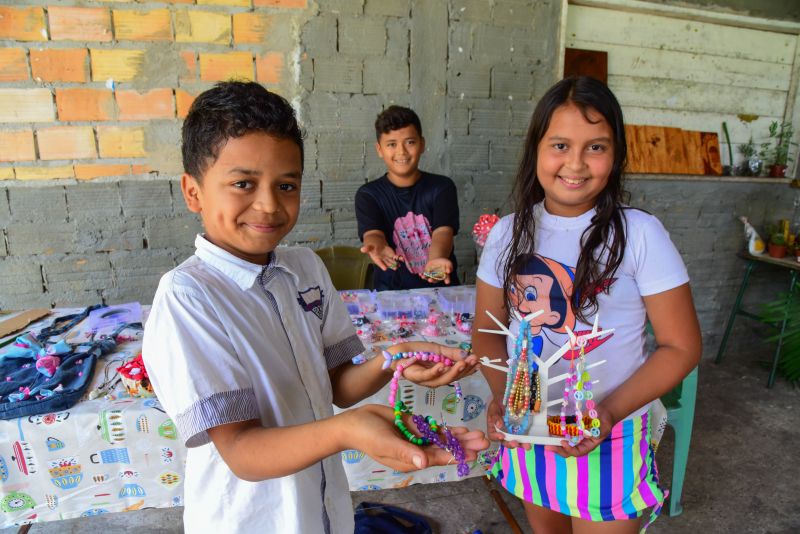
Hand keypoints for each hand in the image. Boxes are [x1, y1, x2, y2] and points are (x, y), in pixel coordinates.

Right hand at [349, 404, 489, 471]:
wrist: (354, 422)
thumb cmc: (366, 435)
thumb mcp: (385, 443)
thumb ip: (405, 452)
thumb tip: (423, 463)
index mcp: (410, 461)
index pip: (437, 458)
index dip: (455, 455)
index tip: (473, 454)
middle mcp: (417, 452)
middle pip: (445, 449)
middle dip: (465, 445)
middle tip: (486, 440)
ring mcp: (417, 439)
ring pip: (443, 439)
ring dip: (461, 437)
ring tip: (480, 434)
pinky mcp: (415, 427)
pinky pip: (435, 430)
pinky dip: (448, 430)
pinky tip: (463, 429)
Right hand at [361, 243, 402, 270]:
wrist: (376, 242)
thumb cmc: (371, 244)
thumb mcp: (369, 245)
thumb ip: (367, 248)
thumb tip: (362, 249)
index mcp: (376, 258)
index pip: (379, 262)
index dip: (382, 265)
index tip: (385, 268)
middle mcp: (382, 259)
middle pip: (386, 263)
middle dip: (391, 265)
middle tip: (395, 268)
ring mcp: (387, 257)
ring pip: (391, 261)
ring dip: (395, 263)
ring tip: (398, 266)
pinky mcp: (391, 254)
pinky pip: (395, 257)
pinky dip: (398, 258)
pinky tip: (402, 260)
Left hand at [388, 341, 478, 387]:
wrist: (397, 352)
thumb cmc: (417, 351)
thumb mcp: (437, 349)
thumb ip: (451, 353)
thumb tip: (467, 354)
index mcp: (442, 372)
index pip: (458, 372)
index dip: (469, 369)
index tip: (479, 362)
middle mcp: (436, 379)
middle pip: (452, 378)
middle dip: (464, 370)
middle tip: (474, 361)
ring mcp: (426, 380)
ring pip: (442, 379)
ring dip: (454, 372)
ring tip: (463, 363)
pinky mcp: (416, 377)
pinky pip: (427, 376)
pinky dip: (436, 371)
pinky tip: (443, 365)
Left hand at [420, 257, 452, 283]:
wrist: (437, 260)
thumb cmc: (444, 263)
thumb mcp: (448, 263)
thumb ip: (450, 266)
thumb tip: (449, 271)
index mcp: (444, 276)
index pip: (446, 278)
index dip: (447, 280)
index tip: (447, 282)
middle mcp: (438, 277)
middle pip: (435, 280)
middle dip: (432, 280)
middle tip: (430, 280)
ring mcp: (432, 276)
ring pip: (429, 278)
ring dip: (425, 278)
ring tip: (423, 277)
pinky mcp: (427, 273)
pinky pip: (424, 275)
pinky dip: (422, 275)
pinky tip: (420, 274)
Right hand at [486, 398, 530, 449]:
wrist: (507, 398)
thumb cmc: (498, 403)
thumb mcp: (493, 408)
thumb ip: (495, 416)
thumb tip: (499, 425)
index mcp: (493, 428)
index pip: (493, 436)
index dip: (496, 437)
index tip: (502, 436)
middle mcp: (502, 432)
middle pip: (505, 441)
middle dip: (510, 444)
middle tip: (515, 443)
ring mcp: (511, 432)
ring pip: (515, 441)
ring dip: (521, 444)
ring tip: (526, 446)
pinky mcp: (520, 430)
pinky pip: (522, 436)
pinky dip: (526, 439)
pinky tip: (529, 441)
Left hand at [545, 404, 613, 457]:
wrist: (603, 414)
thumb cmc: (604, 422)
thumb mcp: (603, 427)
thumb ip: (597, 432)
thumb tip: (588, 434)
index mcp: (588, 446)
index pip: (578, 452)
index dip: (570, 449)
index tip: (563, 443)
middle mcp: (581, 443)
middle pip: (568, 451)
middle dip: (558, 450)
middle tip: (548, 446)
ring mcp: (576, 437)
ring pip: (564, 444)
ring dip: (555, 444)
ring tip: (546, 442)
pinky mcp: (572, 431)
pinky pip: (564, 435)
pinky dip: (557, 435)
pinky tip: (550, 433)